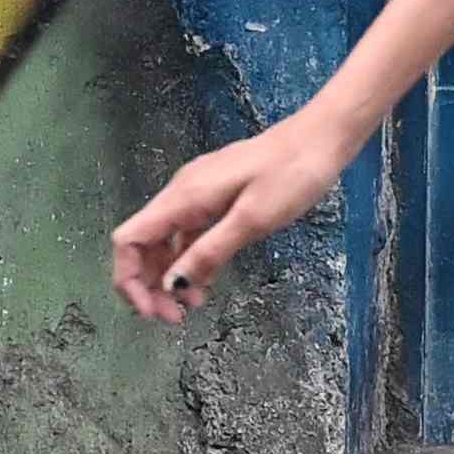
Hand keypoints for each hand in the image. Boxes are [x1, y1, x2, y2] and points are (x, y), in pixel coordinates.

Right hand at [110, 105, 352, 322]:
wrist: (324, 135)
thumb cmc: (292, 174)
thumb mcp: (252, 219)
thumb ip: (209, 252)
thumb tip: (171, 285)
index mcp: (183, 197)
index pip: (129, 239)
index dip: (129, 279)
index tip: (152, 309)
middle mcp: (183, 193)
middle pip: (145, 244)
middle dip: (150, 284)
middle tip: (175, 317)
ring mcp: (201, 192)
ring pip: (168, 241)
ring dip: (172, 275)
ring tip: (193, 306)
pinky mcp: (220, 195)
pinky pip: (192, 233)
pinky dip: (192, 259)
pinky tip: (207, 282)